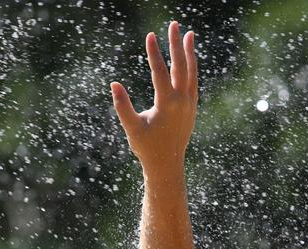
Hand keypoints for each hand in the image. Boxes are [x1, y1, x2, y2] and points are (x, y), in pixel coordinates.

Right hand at [111, 21, 197, 171]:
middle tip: (173, 24)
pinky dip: (192, 68)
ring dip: (189, 53)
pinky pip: (193, 82)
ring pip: (191, 73)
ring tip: (188, 34)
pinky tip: (188, 57)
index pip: (160, 72)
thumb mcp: (132, 128)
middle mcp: (182, 102)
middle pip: (180, 67)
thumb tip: (114, 84)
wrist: (167, 165)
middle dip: (176, 44)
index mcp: (167, 105)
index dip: (154, 53)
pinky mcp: (192, 108)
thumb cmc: (147, 147)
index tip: (150, 35)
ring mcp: (189, 105)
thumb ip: (123, 106)